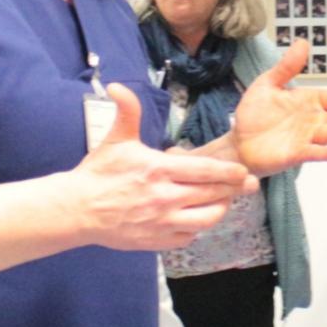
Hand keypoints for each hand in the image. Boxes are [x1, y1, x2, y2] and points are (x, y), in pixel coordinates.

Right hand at [72, 84, 256, 250]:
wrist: (77, 210)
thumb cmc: (98, 173)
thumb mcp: (115, 140)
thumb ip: (127, 112)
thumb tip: (118, 85)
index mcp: (159, 170)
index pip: (205, 171)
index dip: (229, 172)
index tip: (244, 172)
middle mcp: (164, 198)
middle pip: (212, 195)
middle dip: (233, 190)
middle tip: (248, 185)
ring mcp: (162, 223)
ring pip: (205, 219)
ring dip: (218, 210)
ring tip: (223, 201)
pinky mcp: (156, 241)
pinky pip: (188, 237)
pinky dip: (196, 228)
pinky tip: (196, 218)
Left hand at [231, 40, 326, 174]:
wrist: (237, 142)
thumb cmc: (254, 114)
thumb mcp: (268, 84)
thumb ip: (286, 67)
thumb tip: (303, 42)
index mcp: (309, 101)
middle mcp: (313, 120)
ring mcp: (306, 138)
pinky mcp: (295, 155)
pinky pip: (313, 153)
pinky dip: (326, 153)